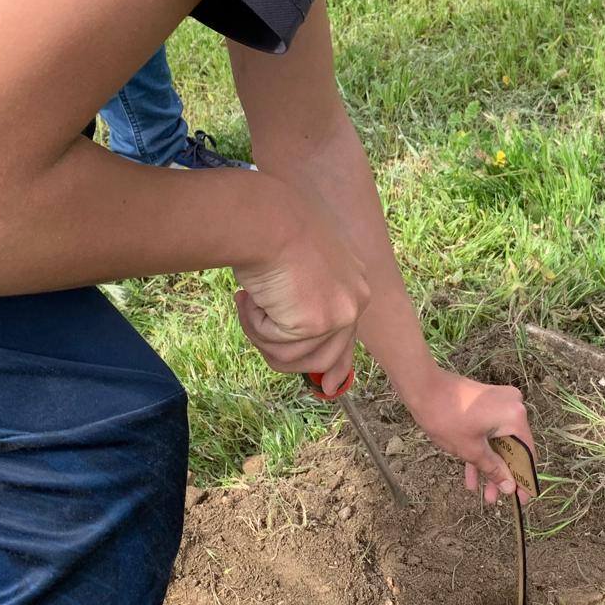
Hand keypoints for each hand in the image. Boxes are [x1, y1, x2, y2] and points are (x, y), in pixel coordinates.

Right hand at [232, 183, 368, 395]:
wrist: (263, 217)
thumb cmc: (269, 227)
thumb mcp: (293, 263)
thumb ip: (302, 301)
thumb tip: (294, 341)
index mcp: (354, 281)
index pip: (349, 336)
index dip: (337, 366)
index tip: (326, 387)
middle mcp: (356, 298)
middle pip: (323, 357)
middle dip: (280, 347)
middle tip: (252, 314)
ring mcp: (341, 313)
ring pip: (293, 358)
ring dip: (261, 333)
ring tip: (249, 299)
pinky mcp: (319, 324)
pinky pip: (275, 346)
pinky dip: (254, 325)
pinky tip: (248, 295)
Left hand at [401, 365, 536, 504]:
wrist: (423, 388)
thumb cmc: (447, 418)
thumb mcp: (472, 450)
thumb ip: (494, 469)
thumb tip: (509, 487)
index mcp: (515, 417)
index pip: (527, 453)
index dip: (524, 478)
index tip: (522, 499)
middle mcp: (513, 406)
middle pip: (513, 448)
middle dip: (502, 475)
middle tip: (497, 499)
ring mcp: (500, 402)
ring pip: (499, 441)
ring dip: (490, 466)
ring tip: (485, 495)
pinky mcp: (487, 402)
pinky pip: (489, 431)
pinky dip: (482, 450)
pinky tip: (472, 476)